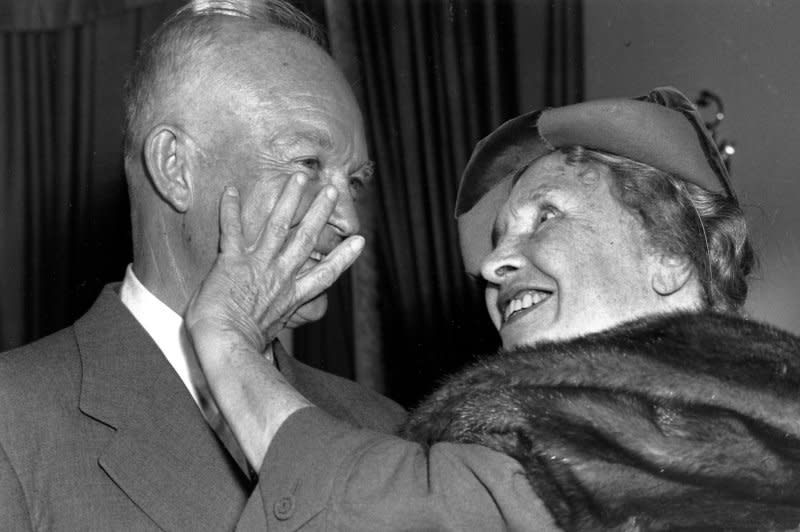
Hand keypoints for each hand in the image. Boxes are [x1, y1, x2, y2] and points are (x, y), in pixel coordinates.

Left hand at [185, 173, 364, 353]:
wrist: (227, 345)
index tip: (359, 241)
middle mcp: (280, 276)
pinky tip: (231, 189)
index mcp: (291, 296)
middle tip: (332, 191)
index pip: (325, 273)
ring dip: (290, 199)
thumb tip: (269, 351)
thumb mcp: (267, 339)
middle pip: (306, 238)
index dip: (344, 256)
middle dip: (320, 212)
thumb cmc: (243, 348)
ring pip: (278, 225)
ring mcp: (258, 265)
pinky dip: (230, 209)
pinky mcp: (232, 262)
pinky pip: (232, 230)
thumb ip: (270, 333)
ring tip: (300, 176)